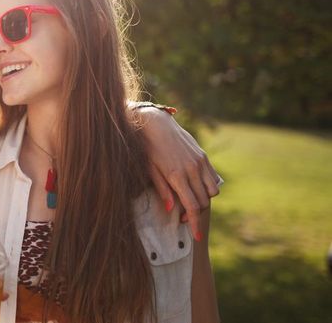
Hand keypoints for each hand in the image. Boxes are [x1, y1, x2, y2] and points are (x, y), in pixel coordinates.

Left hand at [138, 107, 219, 241]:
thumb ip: (162, 189)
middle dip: (196, 213)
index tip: (195, 237)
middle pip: (203, 201)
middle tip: (183, 216)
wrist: (156, 123)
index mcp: (177, 176)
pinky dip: (208, 187)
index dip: (194, 224)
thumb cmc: (147, 148)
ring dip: (204, 200)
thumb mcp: (150, 170)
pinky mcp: (203, 156)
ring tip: (190, 201)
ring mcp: (200, 162)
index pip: (192, 207)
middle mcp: (192, 170)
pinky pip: (213, 178)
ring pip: (212, 191)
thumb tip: (170, 208)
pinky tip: (195, 187)